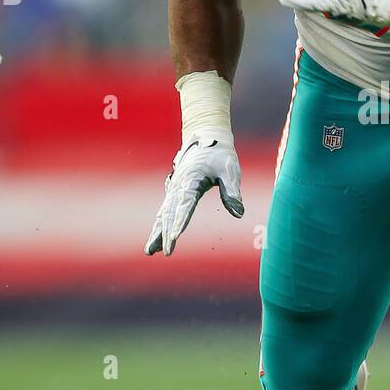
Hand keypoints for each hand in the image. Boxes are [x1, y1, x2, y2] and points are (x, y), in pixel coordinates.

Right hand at [145, 131, 243, 256]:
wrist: (206, 137)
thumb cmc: (220, 154)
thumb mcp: (230, 169)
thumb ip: (232, 190)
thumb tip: (239, 213)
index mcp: (192, 179)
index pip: (185, 204)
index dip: (180, 220)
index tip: (175, 236)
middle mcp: (179, 186)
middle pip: (170, 213)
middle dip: (167, 233)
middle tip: (167, 252)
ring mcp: (174, 189)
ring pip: (164, 214)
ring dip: (157, 232)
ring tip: (150, 251)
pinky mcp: (175, 192)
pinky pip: (165, 211)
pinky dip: (159, 226)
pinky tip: (156, 241)